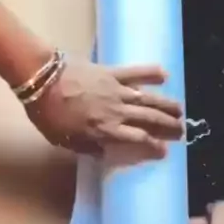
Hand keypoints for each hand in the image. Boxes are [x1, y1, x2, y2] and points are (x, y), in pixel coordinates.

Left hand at [25, 59, 183, 157]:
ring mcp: (117, 90)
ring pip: (148, 98)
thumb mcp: (64, 140)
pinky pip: (136, 72)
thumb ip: (86, 146)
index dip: (154, 146)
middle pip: (149, 119)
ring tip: (180, 110)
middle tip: (181, 130)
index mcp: (105, 130)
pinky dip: (151, 73)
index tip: (164, 152)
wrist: (41, 78)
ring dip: (167, 105)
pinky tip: (165, 75)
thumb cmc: (48, 113)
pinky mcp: (111, 72)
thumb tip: (104, 152)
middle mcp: (117, 111)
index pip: (138, 139)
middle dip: (168, 126)